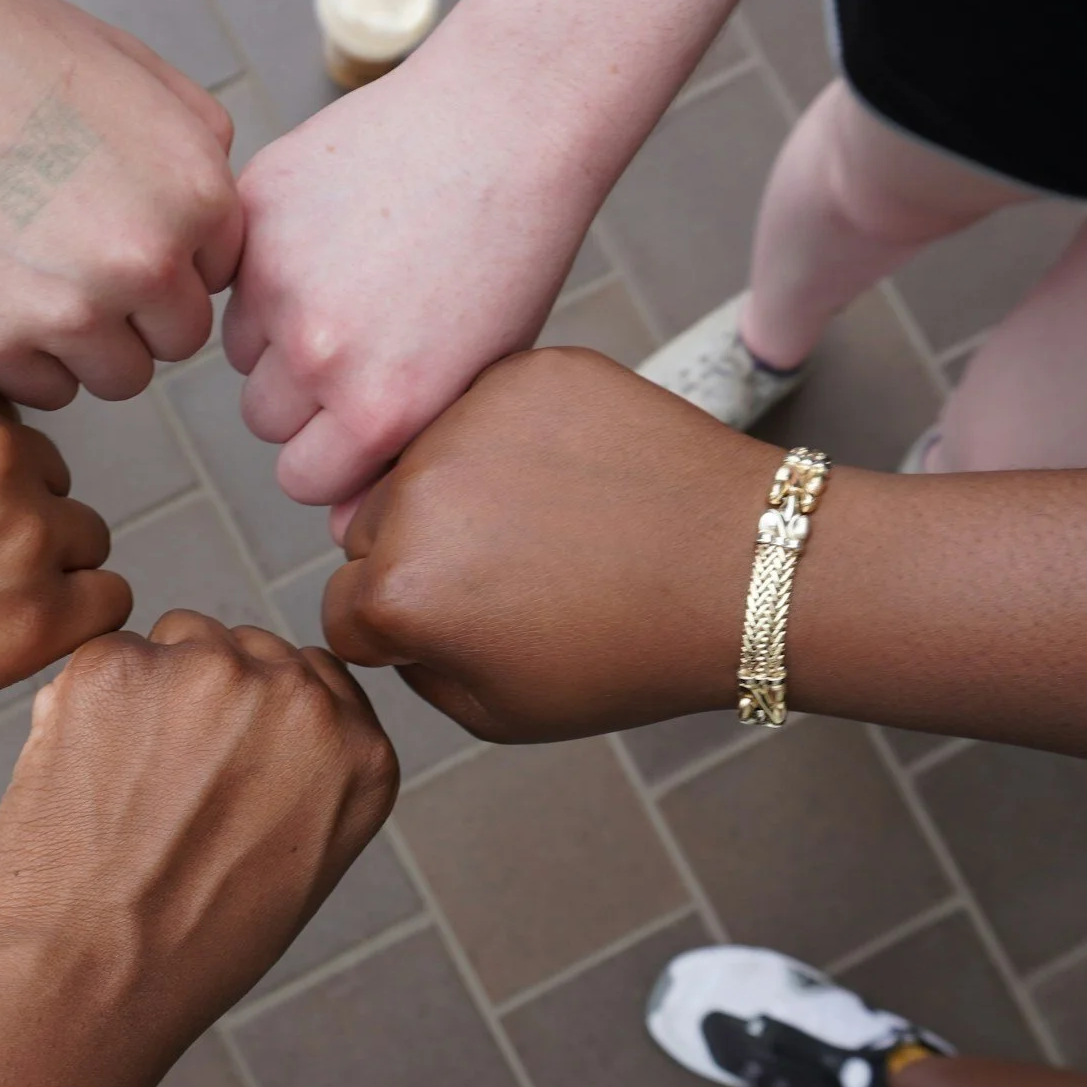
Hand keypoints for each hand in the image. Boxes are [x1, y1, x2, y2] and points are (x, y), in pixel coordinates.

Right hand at [0, 0, 242, 408]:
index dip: (170, 255)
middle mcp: (148, 258)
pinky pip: (44, 392)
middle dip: (135, 309)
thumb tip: (214, 211)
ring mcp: (72, 309)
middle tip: (66, 253)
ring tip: (25, 272)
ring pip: (118, 377)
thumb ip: (194, 142)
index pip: (219, 273)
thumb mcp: (127, 64)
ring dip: (82, 342)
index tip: (115, 228)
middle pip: (176, 336)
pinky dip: (20, 358)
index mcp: (196, 188)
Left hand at [0, 612, 397, 1021]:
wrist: (88, 977)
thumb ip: (307, 771)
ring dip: (152, 689)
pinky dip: (90, 703)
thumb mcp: (302, 866)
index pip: (315, 679)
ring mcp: (208, 672)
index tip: (230, 767)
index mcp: (361, 753)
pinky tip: (84, 777)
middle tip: (169, 789)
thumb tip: (264, 714)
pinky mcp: (119, 665)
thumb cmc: (189, 947)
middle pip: (248, 649)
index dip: (261, 720)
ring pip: (179, 640)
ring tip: (126, 785)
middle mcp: (298, 698)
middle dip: (209, 700)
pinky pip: (108, 658)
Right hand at [222, 51, 604, 524]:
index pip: (303, 482)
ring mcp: (279, 279)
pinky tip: (331, 234)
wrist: (509, 121)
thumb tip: (338, 534)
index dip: (332, 456)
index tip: (359, 420)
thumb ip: (402, 460)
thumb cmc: (511, 251)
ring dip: (277, 332)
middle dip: (302, 397)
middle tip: (361, 341)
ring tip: (350, 282)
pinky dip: (265, 266)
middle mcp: (320, 356)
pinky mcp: (255, 212)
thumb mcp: (478, 378)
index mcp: (379, 412)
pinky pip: (231, 273)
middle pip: (266, 421)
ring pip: (242, 350)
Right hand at [322, 347, 780, 741]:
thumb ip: (416, 671)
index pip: (343, 608)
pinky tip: (575, 477)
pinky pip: (484, 408)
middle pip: (372, 527)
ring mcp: (468, 421)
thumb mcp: (501, 712)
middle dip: (420, 554)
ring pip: (423, 461)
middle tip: (511, 578)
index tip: (463, 629)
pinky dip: (516, 438)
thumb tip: (381, 623)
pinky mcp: (523, 374)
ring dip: (461, 489)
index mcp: (400, 589)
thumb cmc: (629, 651)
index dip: (398, 631)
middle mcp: (413, 495)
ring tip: (550, 526)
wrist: (743, 568)